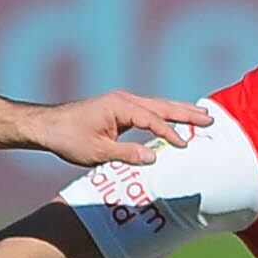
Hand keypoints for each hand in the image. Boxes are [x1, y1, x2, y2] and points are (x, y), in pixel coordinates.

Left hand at [29, 92, 205, 168]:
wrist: (47, 126)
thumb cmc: (68, 138)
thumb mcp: (97, 152)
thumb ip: (127, 154)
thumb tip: (154, 156)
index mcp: (120, 106)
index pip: (153, 119)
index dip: (170, 133)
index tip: (185, 146)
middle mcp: (124, 100)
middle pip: (162, 106)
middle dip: (187, 113)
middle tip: (210, 119)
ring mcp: (123, 103)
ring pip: (158, 106)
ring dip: (180, 111)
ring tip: (202, 115)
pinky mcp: (120, 110)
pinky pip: (149, 111)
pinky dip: (166, 114)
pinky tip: (176, 118)